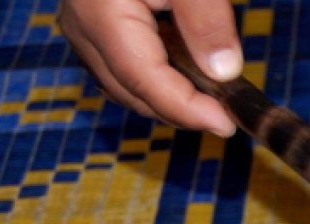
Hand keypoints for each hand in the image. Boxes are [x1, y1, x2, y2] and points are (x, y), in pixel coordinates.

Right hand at [59, 0, 239, 136]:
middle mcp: (80, 23)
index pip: (144, 80)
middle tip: (229, 113)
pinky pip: (120, 64)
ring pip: (123, 83)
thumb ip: (205, 17)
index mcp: (101, 11)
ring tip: (213, 97)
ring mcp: (79, 23)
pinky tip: (188, 72)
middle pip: (132, 90)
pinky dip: (155, 77)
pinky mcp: (90, 19)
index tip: (227, 125)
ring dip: (167, 96)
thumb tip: (223, 72)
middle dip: (180, 109)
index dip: (186, 111)